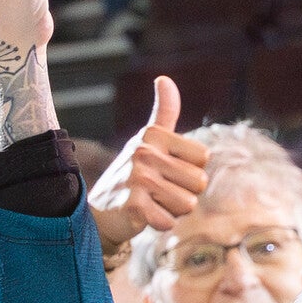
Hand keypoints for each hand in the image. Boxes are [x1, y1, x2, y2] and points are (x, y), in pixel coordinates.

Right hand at [88, 76, 208, 249]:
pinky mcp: (134, 206)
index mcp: (153, 134)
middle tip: (157, 192)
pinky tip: (142, 216)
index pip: (203, 157)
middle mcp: (145, 152)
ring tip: (150, 202)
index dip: (189, 170)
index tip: (166, 171)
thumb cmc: (131, 175)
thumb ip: (164, 112)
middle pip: (199, 182)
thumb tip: (164, 78)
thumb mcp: (148, 140)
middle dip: (183, 193)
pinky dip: (159, 224)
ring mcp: (138, 179)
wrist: (98, 211)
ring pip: (187, 204)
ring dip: (172, 209)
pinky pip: (170, 222)